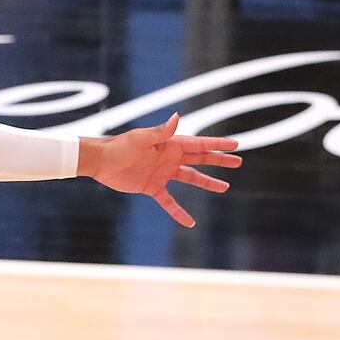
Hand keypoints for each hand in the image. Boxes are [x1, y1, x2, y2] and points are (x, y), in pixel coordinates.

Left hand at [83, 114, 240, 227]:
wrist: (101, 162)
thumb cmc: (120, 146)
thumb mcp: (142, 138)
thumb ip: (161, 132)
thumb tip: (177, 117)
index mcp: (170, 145)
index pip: (199, 144)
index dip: (217, 144)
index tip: (235, 144)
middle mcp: (169, 158)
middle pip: (200, 159)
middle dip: (218, 160)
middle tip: (237, 162)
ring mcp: (162, 173)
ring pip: (190, 178)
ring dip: (207, 182)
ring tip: (225, 187)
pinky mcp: (152, 187)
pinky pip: (169, 202)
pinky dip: (178, 212)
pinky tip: (190, 222)